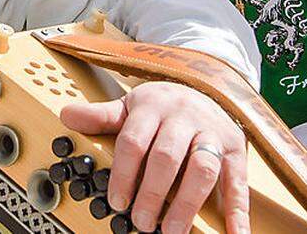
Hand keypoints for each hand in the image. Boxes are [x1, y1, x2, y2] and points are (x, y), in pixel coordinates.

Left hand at [61, 82, 248, 233]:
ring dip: (187, 203)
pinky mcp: (237, 151)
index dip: (124, 173)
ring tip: (172, 230)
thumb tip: (67, 115)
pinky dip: (238, 212)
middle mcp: (184, 118)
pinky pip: (238, 182)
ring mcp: (213, 134)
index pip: (134, 141)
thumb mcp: (130, 105)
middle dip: (152, 192)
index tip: (117, 201)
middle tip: (141, 221)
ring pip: (202, 169)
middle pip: (167, 157)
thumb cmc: (162, 105)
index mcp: (153, 106)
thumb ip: (101, 116)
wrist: (207, 87)